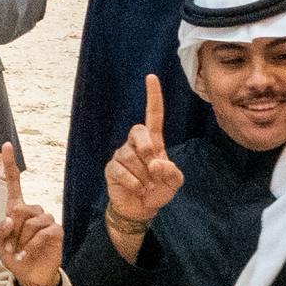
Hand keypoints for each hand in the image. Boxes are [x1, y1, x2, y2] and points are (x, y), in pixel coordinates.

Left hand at [0, 143, 61, 285]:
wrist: (30, 275)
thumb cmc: (14, 255)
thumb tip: (9, 219)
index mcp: (16, 207)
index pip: (14, 181)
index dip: (9, 164)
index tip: (5, 144)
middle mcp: (33, 209)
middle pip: (19, 209)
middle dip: (12, 231)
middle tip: (10, 246)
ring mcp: (47, 218)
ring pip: (31, 222)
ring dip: (21, 240)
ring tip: (19, 251)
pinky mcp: (57, 229)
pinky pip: (43, 232)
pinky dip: (31, 246)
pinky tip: (27, 254)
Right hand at [101, 74, 181, 250]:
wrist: (141, 209)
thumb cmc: (159, 190)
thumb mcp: (175, 182)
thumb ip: (172, 172)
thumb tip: (155, 163)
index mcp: (154, 142)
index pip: (153, 115)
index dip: (153, 97)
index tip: (151, 77)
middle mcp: (135, 144)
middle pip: (138, 131)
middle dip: (147, 149)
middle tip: (153, 170)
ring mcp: (121, 155)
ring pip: (129, 155)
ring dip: (142, 175)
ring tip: (146, 186)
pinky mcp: (111, 168)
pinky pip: (120, 170)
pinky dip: (133, 183)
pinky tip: (137, 189)